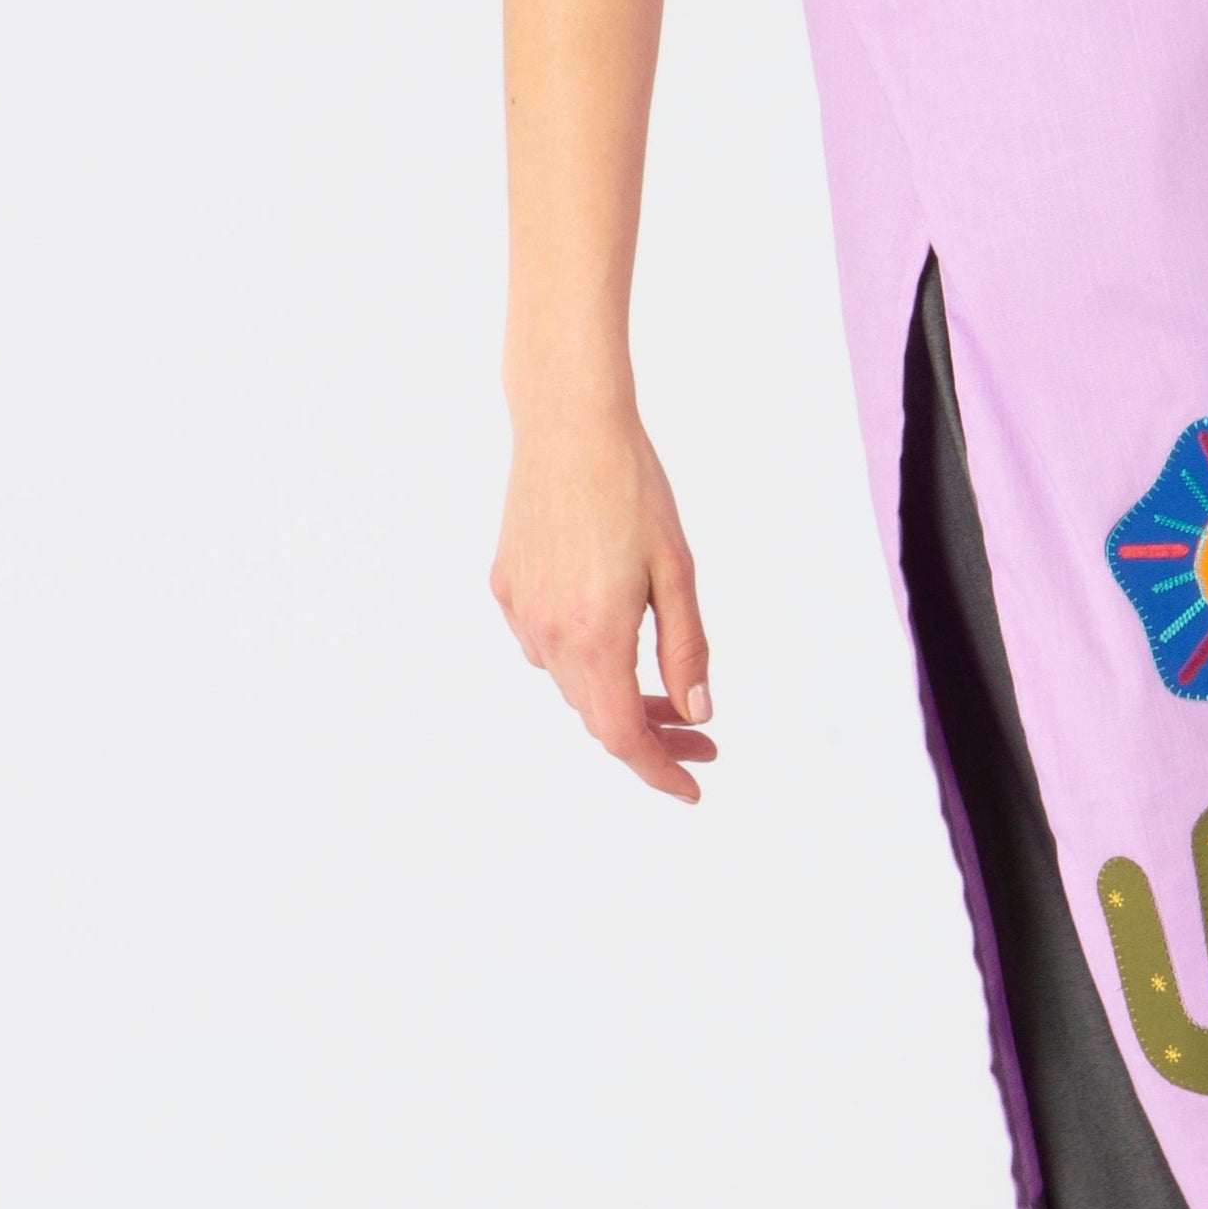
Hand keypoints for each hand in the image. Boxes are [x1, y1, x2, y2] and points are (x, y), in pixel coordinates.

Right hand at [490, 404, 716, 800]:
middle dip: (650, 735)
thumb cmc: (631, 486)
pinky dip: (583, 657)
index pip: (623, 735)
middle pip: (598, 714)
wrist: (567, 423)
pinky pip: (546, 645)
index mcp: (594, 634)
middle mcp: (547, 634)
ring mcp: (522, 612)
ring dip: (616, 696)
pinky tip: (610, 630)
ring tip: (665, 688)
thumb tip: (696, 714)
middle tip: (700, 735)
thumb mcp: (677, 569)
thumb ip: (686, 647)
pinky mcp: (507, 587)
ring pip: (571, 683)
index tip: (693, 785)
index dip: (659, 770)